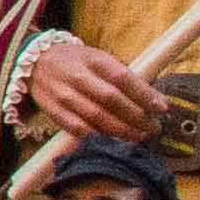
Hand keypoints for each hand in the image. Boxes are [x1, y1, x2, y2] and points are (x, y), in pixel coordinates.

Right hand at [19, 33, 172, 142]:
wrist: (37, 62)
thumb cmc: (77, 61)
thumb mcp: (100, 58)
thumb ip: (124, 78)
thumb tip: (154, 100)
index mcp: (93, 60)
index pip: (123, 79)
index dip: (145, 95)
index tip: (163, 107)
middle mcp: (77, 76)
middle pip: (111, 100)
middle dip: (137, 117)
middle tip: (154, 127)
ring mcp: (63, 95)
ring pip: (96, 117)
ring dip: (122, 130)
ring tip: (140, 136)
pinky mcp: (53, 111)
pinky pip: (79, 129)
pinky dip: (99, 136)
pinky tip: (114, 140)